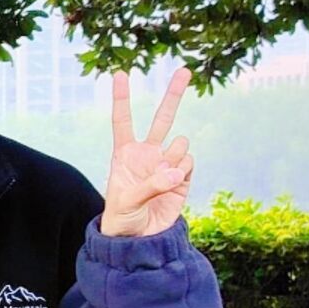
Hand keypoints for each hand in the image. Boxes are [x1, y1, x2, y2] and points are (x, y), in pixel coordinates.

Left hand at [100, 66, 195, 236]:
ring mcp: (167, 162)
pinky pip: (189, 162)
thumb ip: (151, 185)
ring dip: (173, 158)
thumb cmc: (122, 218)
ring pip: (180, 144)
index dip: (121, 98)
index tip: (120, 73)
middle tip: (185, 70)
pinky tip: (174, 184)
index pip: (123, 120)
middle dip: (174, 94)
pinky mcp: (183, 175)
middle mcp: (148, 153)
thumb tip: (177, 171)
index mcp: (125, 154)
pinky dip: (183, 172)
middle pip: (162, 118)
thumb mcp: (127, 202)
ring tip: (162, 177)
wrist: (141, 238)